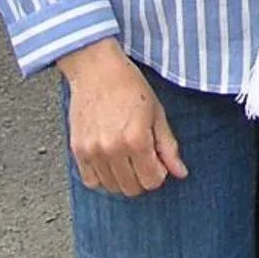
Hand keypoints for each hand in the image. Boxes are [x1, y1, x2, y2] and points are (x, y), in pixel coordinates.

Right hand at [57, 39, 186, 193]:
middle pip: (132, 188)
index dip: (159, 173)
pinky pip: (91, 181)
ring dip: (123, 178)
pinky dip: (102, 177)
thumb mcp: (157, 113)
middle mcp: (112, 149)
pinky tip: (110, 160)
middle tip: (143, 158)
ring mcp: (92, 151)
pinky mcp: (77, 150)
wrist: (96, 69)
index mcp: (136, 140)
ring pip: (112, 187)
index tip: (157, 160)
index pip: (152, 181)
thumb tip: (180, 173)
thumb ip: (168, 147)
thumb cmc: (129, 86)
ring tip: (126, 156)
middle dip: (142, 178)